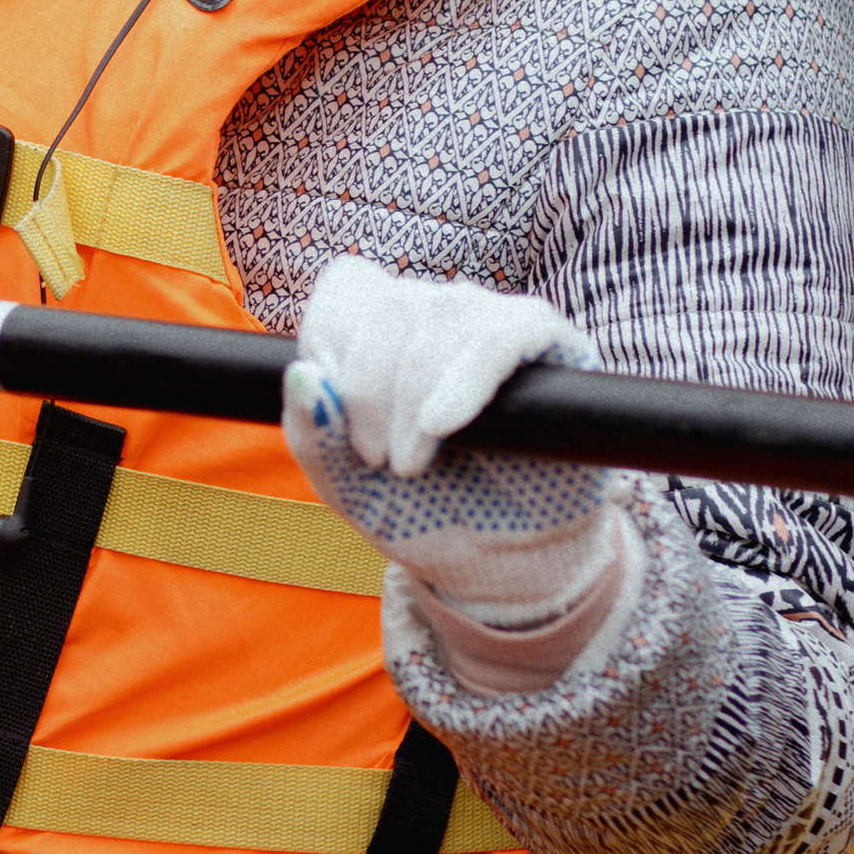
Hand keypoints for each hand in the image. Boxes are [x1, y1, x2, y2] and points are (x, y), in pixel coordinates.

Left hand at [281, 257, 624, 649]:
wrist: (500, 566)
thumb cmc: (422, 512)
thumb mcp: (348, 486)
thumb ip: (313, 435)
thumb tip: (300, 374)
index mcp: (386, 329)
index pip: (348, 287)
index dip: (331, 342)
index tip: (332, 415)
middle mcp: (442, 313)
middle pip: (391, 304)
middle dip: (369, 389)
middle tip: (376, 459)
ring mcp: (498, 322)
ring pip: (445, 313)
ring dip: (413, 397)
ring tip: (412, 462)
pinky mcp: (554, 347)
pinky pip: (505, 335)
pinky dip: (466, 379)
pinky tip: (442, 425)